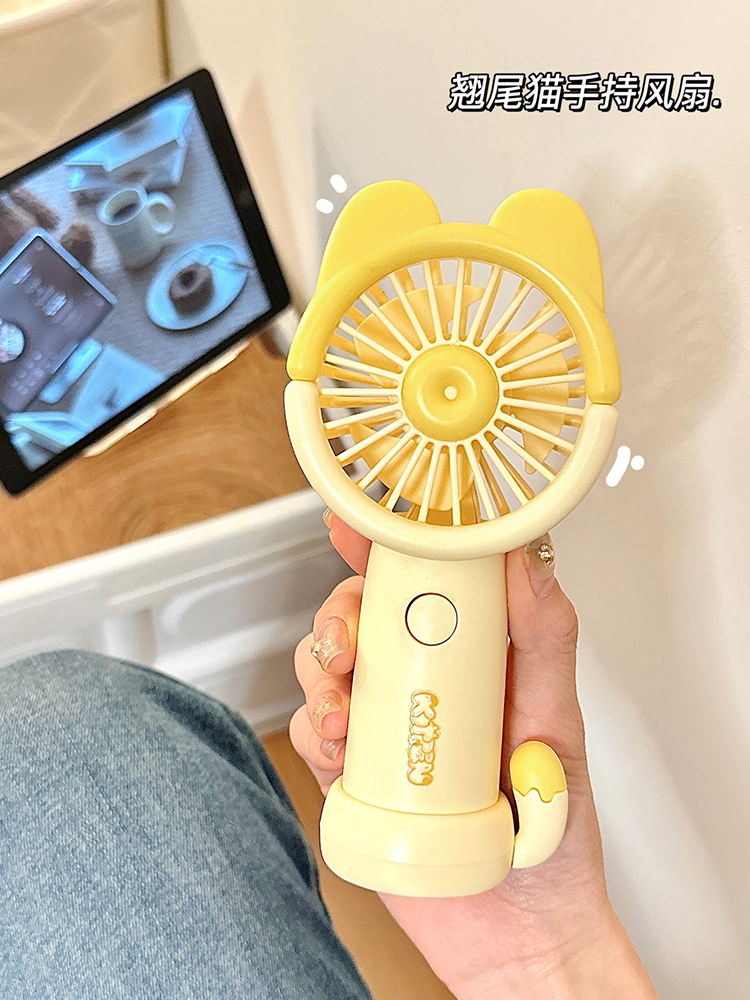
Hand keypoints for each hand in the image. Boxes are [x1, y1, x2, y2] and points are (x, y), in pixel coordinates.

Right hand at [290, 512, 657, 999]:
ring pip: (325, 667)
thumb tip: (529, 566)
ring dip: (321, 673)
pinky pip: (313, 731)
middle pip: (362, 617)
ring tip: (346, 709)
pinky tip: (343, 748)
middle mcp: (426, 684)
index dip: (387, 546)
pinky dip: (315, 727)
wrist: (519, 938)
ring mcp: (386, 727)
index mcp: (477, 661)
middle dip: (340, 616)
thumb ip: (546, 644)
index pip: (428, 582)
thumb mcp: (558, 729)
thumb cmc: (553, 839)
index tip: (357, 524)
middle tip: (346, 641)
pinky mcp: (354, 773)